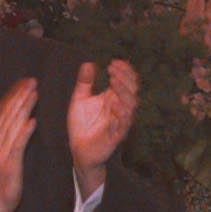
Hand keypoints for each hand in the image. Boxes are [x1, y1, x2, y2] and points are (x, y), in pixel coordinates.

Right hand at [0, 77, 37, 211]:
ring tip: (34, 94)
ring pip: (12, 125)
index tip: (25, 82)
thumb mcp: (2, 154)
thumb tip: (18, 119)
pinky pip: (17, 145)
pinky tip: (32, 121)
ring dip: (23, 108)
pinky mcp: (8, 164)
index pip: (2, 110)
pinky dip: (24, 132)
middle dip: (20, 96)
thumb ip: (8, 137)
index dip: (14, 95)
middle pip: (7, 113)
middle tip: (33, 81)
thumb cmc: (1, 179)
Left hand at [68, 60, 139, 195]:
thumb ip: (84, 83)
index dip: (124, 71)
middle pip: (132, 91)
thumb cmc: (82, 125)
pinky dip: (121, 114)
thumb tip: (88, 63)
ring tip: (114, 81)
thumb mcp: (80, 100)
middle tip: (112, 69)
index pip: (127, 82)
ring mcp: (119, 122)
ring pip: (131, 106)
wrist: (78, 149)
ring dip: (124, 92)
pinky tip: (115, 104)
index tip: (113, 62)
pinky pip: (123, 125)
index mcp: (114, 99)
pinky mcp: (115, 136)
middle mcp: (120, 109)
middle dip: (125, 78)